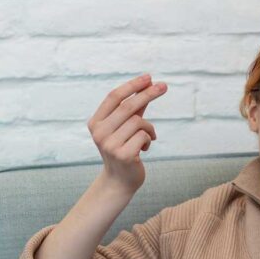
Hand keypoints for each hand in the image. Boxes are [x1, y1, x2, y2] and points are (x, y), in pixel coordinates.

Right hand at [87, 73, 167, 192]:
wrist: (120, 181)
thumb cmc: (124, 149)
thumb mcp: (125, 127)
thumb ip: (134, 108)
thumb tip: (148, 83)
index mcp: (95, 123)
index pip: (113, 97)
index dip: (132, 85)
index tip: (149, 77)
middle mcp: (99, 133)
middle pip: (128, 106)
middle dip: (148, 94)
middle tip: (164, 86)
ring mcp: (110, 145)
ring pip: (139, 122)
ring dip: (149, 128)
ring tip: (147, 138)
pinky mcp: (123, 155)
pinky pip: (144, 136)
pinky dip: (149, 140)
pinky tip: (144, 149)